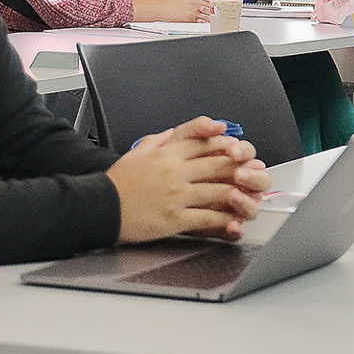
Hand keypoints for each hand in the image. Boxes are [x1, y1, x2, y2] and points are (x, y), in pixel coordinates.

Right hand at [106, 117, 271, 243]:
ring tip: (250, 196)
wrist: (100, 206)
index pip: (204, 143)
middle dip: (239, 169)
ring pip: (217, 191)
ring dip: (238, 194)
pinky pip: (206, 218)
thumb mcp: (137, 152)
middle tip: (254, 172)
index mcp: (167, 153)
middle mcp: (175, 171)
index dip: (226, 145)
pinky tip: (234, 221)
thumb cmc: (117, 182)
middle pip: (217, 164)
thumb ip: (159, 140)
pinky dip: (224, 220)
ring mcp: (176, 195)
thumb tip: (175, 132)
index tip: (238, 149)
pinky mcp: (174, 218)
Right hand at [132, 0, 213, 22]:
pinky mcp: (190, 20)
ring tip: (217, 16)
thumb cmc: (170, 2)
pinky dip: (204, 21)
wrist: (163, 8)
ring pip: (206, 14)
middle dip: (215, 6)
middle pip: (209, 5)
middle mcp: (195, 5)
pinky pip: (200, 21)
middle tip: (220, 7)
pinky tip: (207, 22)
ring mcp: (193, 13)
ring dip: (212, 15)